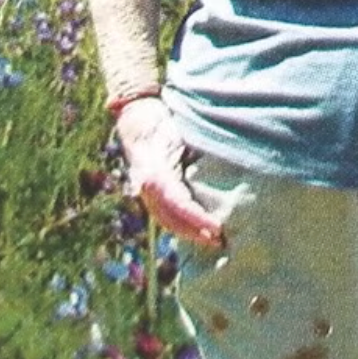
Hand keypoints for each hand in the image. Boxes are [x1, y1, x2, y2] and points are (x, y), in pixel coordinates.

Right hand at [115, 97, 223, 248]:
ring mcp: (146, 191)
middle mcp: (148, 186)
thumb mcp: (178, 129)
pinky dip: (182, 224)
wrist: (136, 118)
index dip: (196, 217)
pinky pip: (165, 213)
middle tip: (221, 241)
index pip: (178, 203)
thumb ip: (192, 145)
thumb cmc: (163, 121)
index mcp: (154, 172)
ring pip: (167, 220)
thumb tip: (220, 157)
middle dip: (195, 231)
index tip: (217, 228)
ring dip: (189, 232)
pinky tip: (198, 230)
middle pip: (172, 218)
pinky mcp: (150, 193)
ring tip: (214, 240)